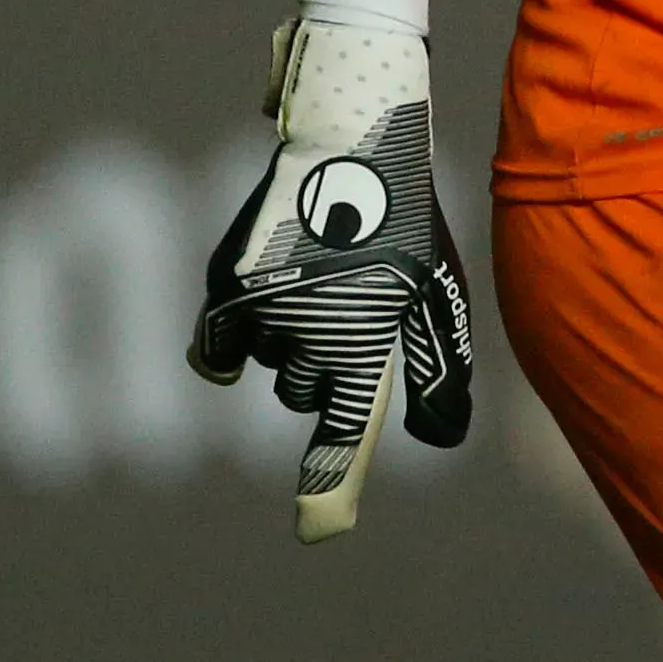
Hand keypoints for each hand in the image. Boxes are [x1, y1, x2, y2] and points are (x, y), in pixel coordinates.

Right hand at [189, 15, 475, 539]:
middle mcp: (305, 330)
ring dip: (288, 344)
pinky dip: (235, 344)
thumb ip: (438, 370)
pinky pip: (221, 345)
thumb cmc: (406, 216)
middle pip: (303, 394)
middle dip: (323, 372)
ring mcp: (258, 306)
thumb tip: (441, 438)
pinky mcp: (224, 281)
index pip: (343, 428)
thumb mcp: (438, 292)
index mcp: (363, 337)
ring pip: (267, 364)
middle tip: (348, 314)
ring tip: (322, 280)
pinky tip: (263, 312)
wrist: (350, 132)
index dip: (330, 481)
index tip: (317, 529)